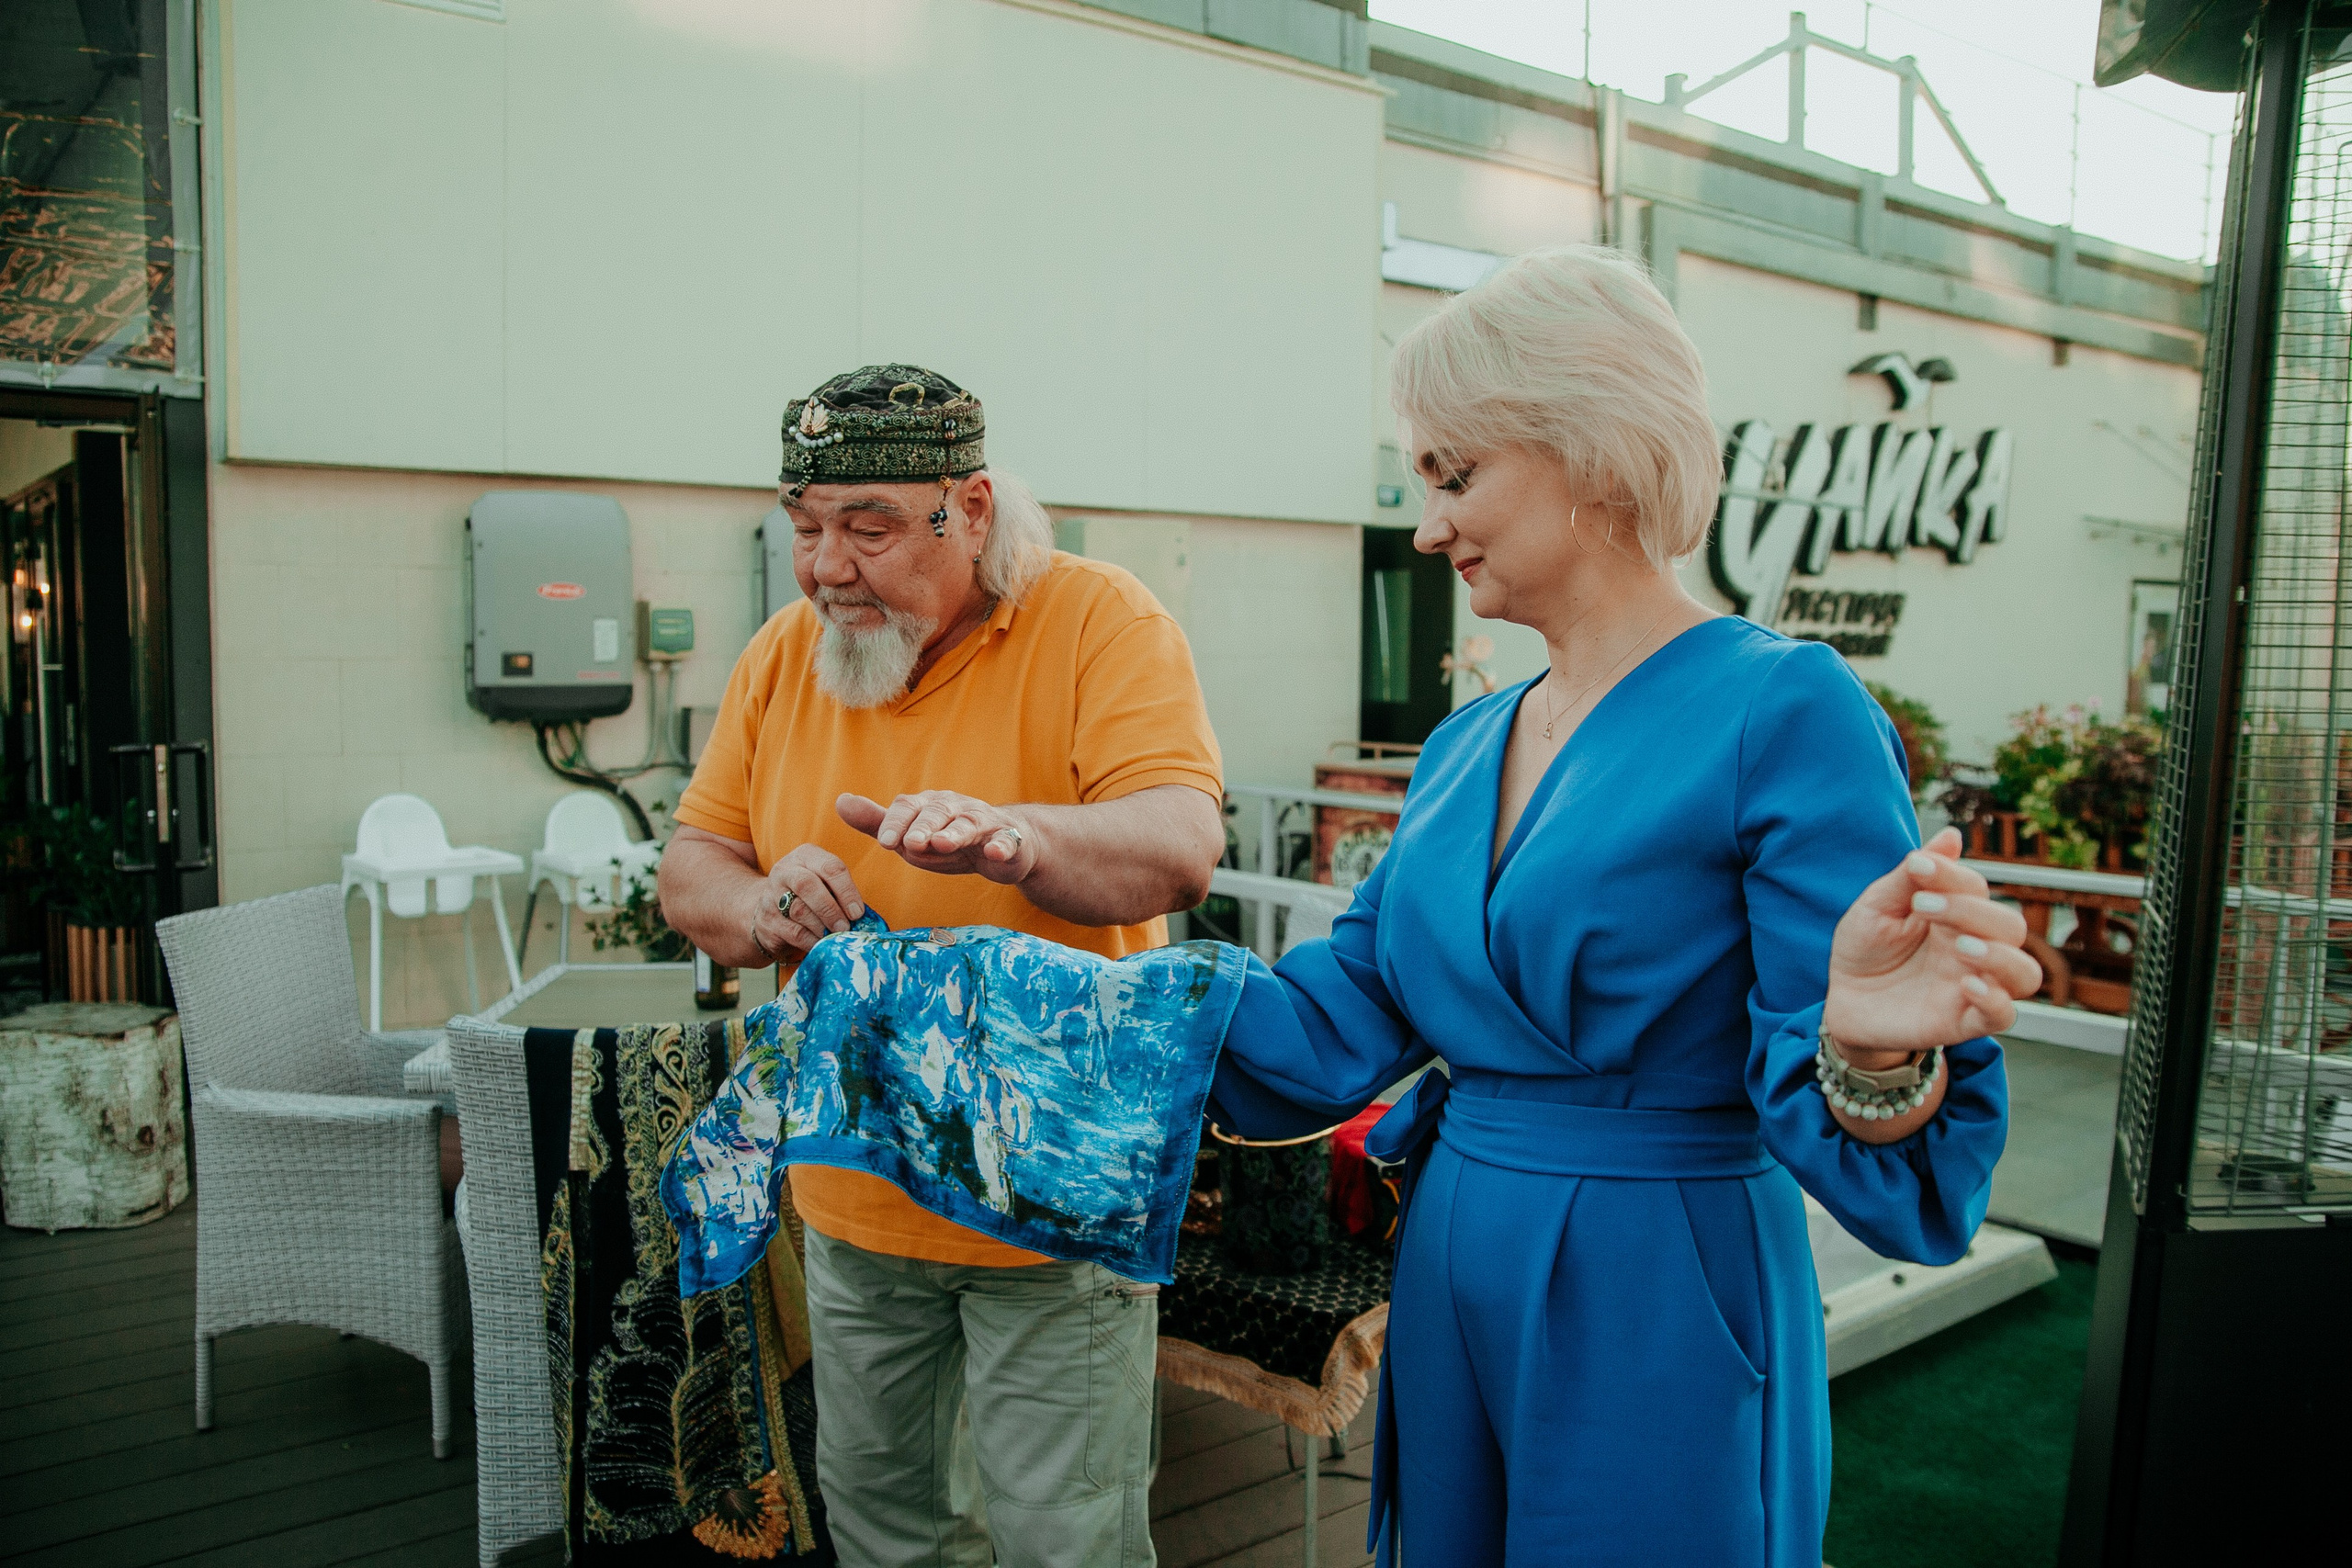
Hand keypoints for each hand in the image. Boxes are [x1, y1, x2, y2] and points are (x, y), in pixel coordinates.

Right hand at [756, 842, 867, 958]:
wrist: (768, 907)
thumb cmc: (809, 894)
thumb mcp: (823, 882)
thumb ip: (840, 892)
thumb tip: (861, 917)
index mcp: (805, 856)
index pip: (830, 867)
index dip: (847, 891)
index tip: (858, 913)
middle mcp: (785, 871)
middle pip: (808, 885)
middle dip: (830, 909)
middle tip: (845, 927)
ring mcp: (772, 895)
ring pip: (799, 910)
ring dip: (822, 927)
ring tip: (835, 937)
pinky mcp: (767, 920)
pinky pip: (793, 932)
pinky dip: (812, 941)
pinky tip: (822, 944)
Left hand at [836, 790, 1035, 885]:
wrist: (1003, 847)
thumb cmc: (949, 841)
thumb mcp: (910, 835)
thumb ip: (877, 822)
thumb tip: (840, 801)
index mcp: (929, 805)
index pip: (907, 807)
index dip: (896, 824)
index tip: (885, 844)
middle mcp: (956, 807)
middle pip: (937, 812)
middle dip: (923, 827)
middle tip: (911, 844)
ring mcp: (984, 822)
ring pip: (969, 824)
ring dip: (955, 833)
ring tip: (942, 845)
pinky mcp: (1009, 839)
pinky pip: (1006, 841)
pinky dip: (1002, 845)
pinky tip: (995, 853)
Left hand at [1822, 827, 2041, 1058]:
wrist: (1843, 999)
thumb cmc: (1864, 948)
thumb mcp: (1876, 907)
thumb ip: (1910, 878)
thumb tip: (1950, 835)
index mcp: (1956, 914)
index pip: (1976, 888)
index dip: (1952, 875)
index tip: (1918, 868)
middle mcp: (1975, 947)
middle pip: (2010, 926)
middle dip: (1973, 912)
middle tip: (1923, 908)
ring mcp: (1973, 985)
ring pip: (2025, 972)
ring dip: (2001, 956)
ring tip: (1961, 945)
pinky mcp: (1964, 1021)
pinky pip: (2003, 1015)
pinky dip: (1995, 999)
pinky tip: (1969, 985)